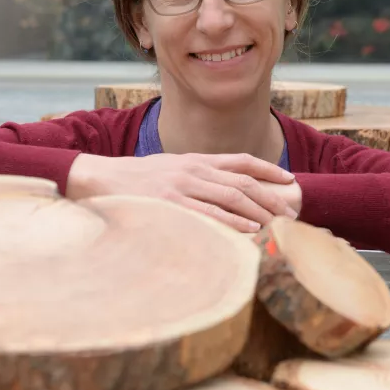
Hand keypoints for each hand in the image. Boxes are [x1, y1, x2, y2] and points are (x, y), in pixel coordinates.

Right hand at [66, 153, 298, 232]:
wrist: (99, 179)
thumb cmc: (136, 181)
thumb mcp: (170, 169)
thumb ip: (196, 177)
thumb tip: (223, 194)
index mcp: (195, 160)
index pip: (241, 160)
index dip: (268, 169)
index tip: (289, 179)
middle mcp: (193, 169)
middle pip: (243, 181)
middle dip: (271, 197)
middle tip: (290, 213)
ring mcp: (182, 186)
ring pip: (231, 196)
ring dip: (259, 211)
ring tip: (277, 224)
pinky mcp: (170, 203)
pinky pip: (209, 213)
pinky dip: (232, 221)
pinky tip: (248, 230)